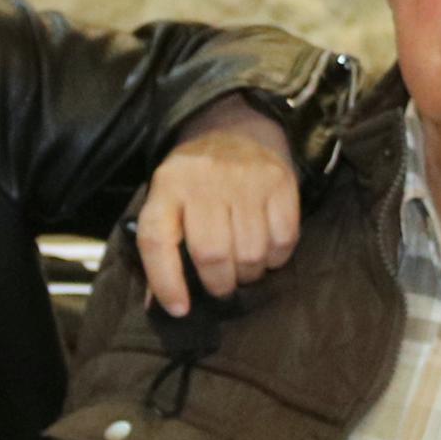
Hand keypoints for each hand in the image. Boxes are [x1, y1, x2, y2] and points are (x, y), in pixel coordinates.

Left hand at [134, 100, 303, 317]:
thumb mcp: (167, 203)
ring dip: (249, 274)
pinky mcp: (279, 181)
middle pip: (212, 254)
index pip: (157, 241)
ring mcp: (245, 179)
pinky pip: (283, 239)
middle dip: (219, 284)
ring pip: (250, 252)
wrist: (232, 130)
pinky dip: (276, 258)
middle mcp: (203, 181)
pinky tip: (266, 253)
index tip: (180, 309)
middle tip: (221, 288)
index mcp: (166, 188)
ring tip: (243, 270)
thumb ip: (162, 252)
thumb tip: (166, 306)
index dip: (167, 282)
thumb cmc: (194, 182)